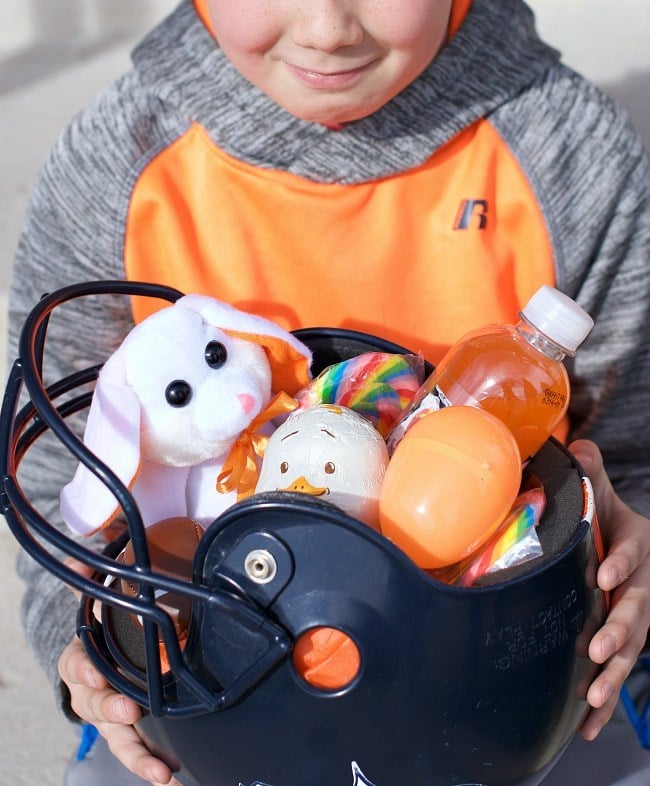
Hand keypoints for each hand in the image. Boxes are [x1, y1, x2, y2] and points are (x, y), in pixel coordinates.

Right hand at [59, 560, 180, 784]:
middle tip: (129, 713)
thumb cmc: (97, 639)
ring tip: (160, 771)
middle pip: (95, 706)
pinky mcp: (127, 735)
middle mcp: (91, 695)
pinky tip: (173, 778)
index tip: (96, 675)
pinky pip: (138, 752)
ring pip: (118, 739)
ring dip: (138, 755)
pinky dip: (152, 766)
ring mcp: (110, 719)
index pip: (77, 665)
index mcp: (81, 662)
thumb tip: (81, 559)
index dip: (85, 671)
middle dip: (112, 710)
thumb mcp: (92, 608)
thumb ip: (90, 583)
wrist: (94, 670)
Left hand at [569, 439, 649, 740]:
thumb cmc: (610, 520)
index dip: (622, 564)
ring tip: (593, 697)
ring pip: (631, 648)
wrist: (632, 546)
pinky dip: (602, 700)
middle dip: (620, 630)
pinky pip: (617, 670)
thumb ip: (593, 474)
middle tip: (598, 648)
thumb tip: (576, 446)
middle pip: (637, 611)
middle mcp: (642, 585)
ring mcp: (636, 618)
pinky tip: (583, 725)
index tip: (606, 576)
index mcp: (636, 546)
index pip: (631, 555)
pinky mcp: (624, 640)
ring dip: (613, 674)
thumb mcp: (606, 496)